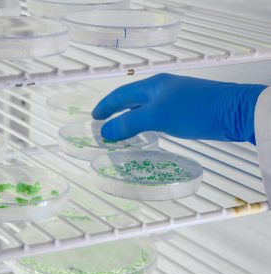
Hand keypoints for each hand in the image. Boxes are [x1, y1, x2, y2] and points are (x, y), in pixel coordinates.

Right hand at [92, 73, 266, 143]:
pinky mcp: (186, 110)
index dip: (106, 105)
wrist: (235, 112)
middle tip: (103, 124)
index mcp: (153, 85)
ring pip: (144, 108)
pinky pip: (157, 115)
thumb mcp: (157, 116)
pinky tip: (148, 132)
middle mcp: (162, 89)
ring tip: (120, 131)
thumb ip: (129, 123)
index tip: (94, 117)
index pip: (121, 94)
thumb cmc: (195, 109)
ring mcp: (174, 99)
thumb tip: (105, 132)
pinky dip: (145, 123)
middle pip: (132, 99)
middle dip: (116, 111)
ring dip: (130, 118)